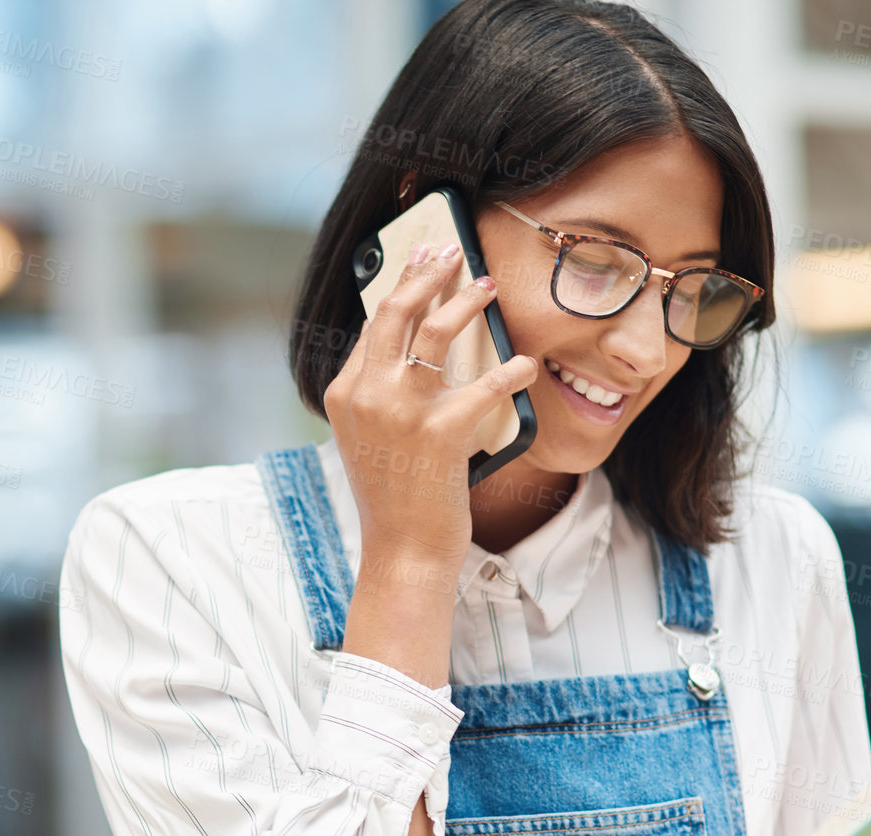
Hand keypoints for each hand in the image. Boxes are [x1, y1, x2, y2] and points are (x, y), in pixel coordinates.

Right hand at [323, 240, 536, 566]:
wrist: (402, 551)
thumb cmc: (395, 499)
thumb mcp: (370, 440)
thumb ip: (380, 396)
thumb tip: (412, 351)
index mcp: (344, 394)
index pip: (373, 326)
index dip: (399, 287)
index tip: (420, 264)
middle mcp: (365, 395)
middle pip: (396, 311)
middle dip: (426, 272)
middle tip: (451, 249)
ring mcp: (400, 411)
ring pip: (434, 331)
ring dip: (465, 300)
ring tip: (489, 285)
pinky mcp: (439, 431)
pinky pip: (484, 384)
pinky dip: (509, 371)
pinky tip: (525, 365)